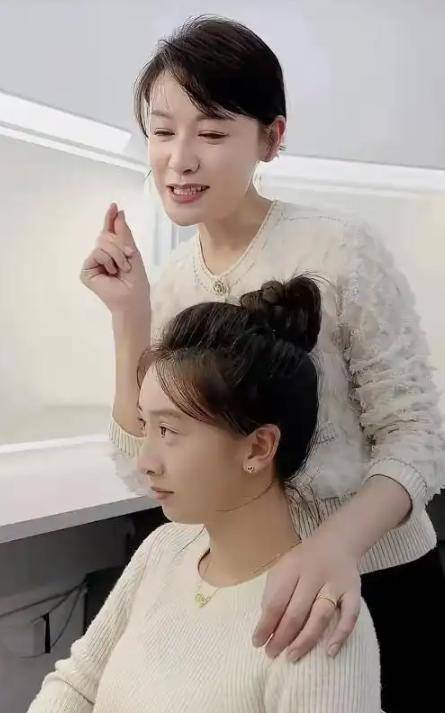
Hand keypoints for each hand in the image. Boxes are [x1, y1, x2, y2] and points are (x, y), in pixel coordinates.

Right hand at [80, 203, 149, 315]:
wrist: (132, 298)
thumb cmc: (136, 281)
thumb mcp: (132, 252)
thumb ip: (123, 233)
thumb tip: (118, 212)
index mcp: (113, 252)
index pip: (110, 232)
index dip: (110, 219)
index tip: (114, 206)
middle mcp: (101, 256)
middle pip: (106, 236)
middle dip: (120, 245)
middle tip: (128, 258)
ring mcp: (93, 263)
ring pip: (101, 244)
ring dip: (116, 255)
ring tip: (122, 269)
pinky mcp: (86, 271)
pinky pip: (96, 253)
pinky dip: (107, 260)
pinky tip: (111, 272)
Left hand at [252, 532, 360, 661]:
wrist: (337, 542)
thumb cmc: (304, 561)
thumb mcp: (284, 567)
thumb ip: (274, 591)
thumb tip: (266, 623)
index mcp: (292, 567)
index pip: (276, 600)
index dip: (265, 624)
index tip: (257, 642)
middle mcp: (314, 575)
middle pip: (297, 611)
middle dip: (282, 636)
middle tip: (272, 654)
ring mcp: (336, 584)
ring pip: (321, 615)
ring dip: (305, 639)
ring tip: (292, 655)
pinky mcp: (354, 592)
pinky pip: (350, 616)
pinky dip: (341, 635)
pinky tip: (329, 652)